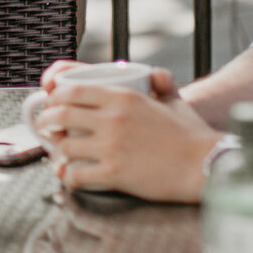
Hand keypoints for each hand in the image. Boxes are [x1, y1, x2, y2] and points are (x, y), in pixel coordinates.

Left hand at [35, 68, 222, 202]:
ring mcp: (111, 146)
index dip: (55, 98)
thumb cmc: (191, 136)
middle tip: (46, 129)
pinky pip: (76, 174)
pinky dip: (68, 176)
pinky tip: (72, 176)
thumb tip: (154, 75)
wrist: (206, 165)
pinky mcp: (113, 173)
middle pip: (61, 114)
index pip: (73, 89)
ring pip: (64, 146)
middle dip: (46, 121)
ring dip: (56, 152)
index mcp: (123, 96)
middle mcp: (113, 118)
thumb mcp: (175, 100)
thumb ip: (162, 83)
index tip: (53, 105)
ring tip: (59, 155)